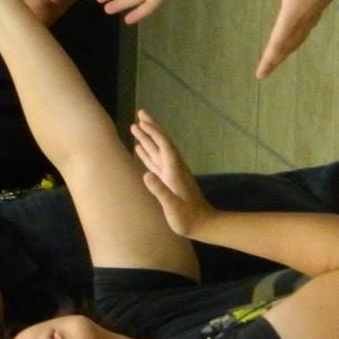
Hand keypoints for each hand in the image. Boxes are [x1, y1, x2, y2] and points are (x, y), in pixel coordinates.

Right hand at [131, 108, 213, 235]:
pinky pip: (154, 162)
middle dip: (151, 128)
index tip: (141, 121)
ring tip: (136, 126)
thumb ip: (160, 190)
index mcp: (174, 171)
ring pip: (157, 151)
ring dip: (147, 138)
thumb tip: (145, 174)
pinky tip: (139, 149)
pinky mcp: (167, 180)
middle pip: (161, 143)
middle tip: (140, 113)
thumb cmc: (188, 218)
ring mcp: (170, 174)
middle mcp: (173, 168)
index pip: (164, 146)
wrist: (203, 225)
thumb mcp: (173, 207)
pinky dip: (146, 153)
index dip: (153, 133)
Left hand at [234, 0, 338, 78]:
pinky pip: (305, 29)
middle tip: (266, 71)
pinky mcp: (319, 6)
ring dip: (287, 49)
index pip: (275, 45)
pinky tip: (299, 30)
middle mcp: (302, 21)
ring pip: (298, 38)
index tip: (260, 76)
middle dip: (276, 59)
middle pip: (287, 46)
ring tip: (281, 56)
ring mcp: (312, 15)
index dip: (267, 61)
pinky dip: (297, 37)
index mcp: (291, 19)